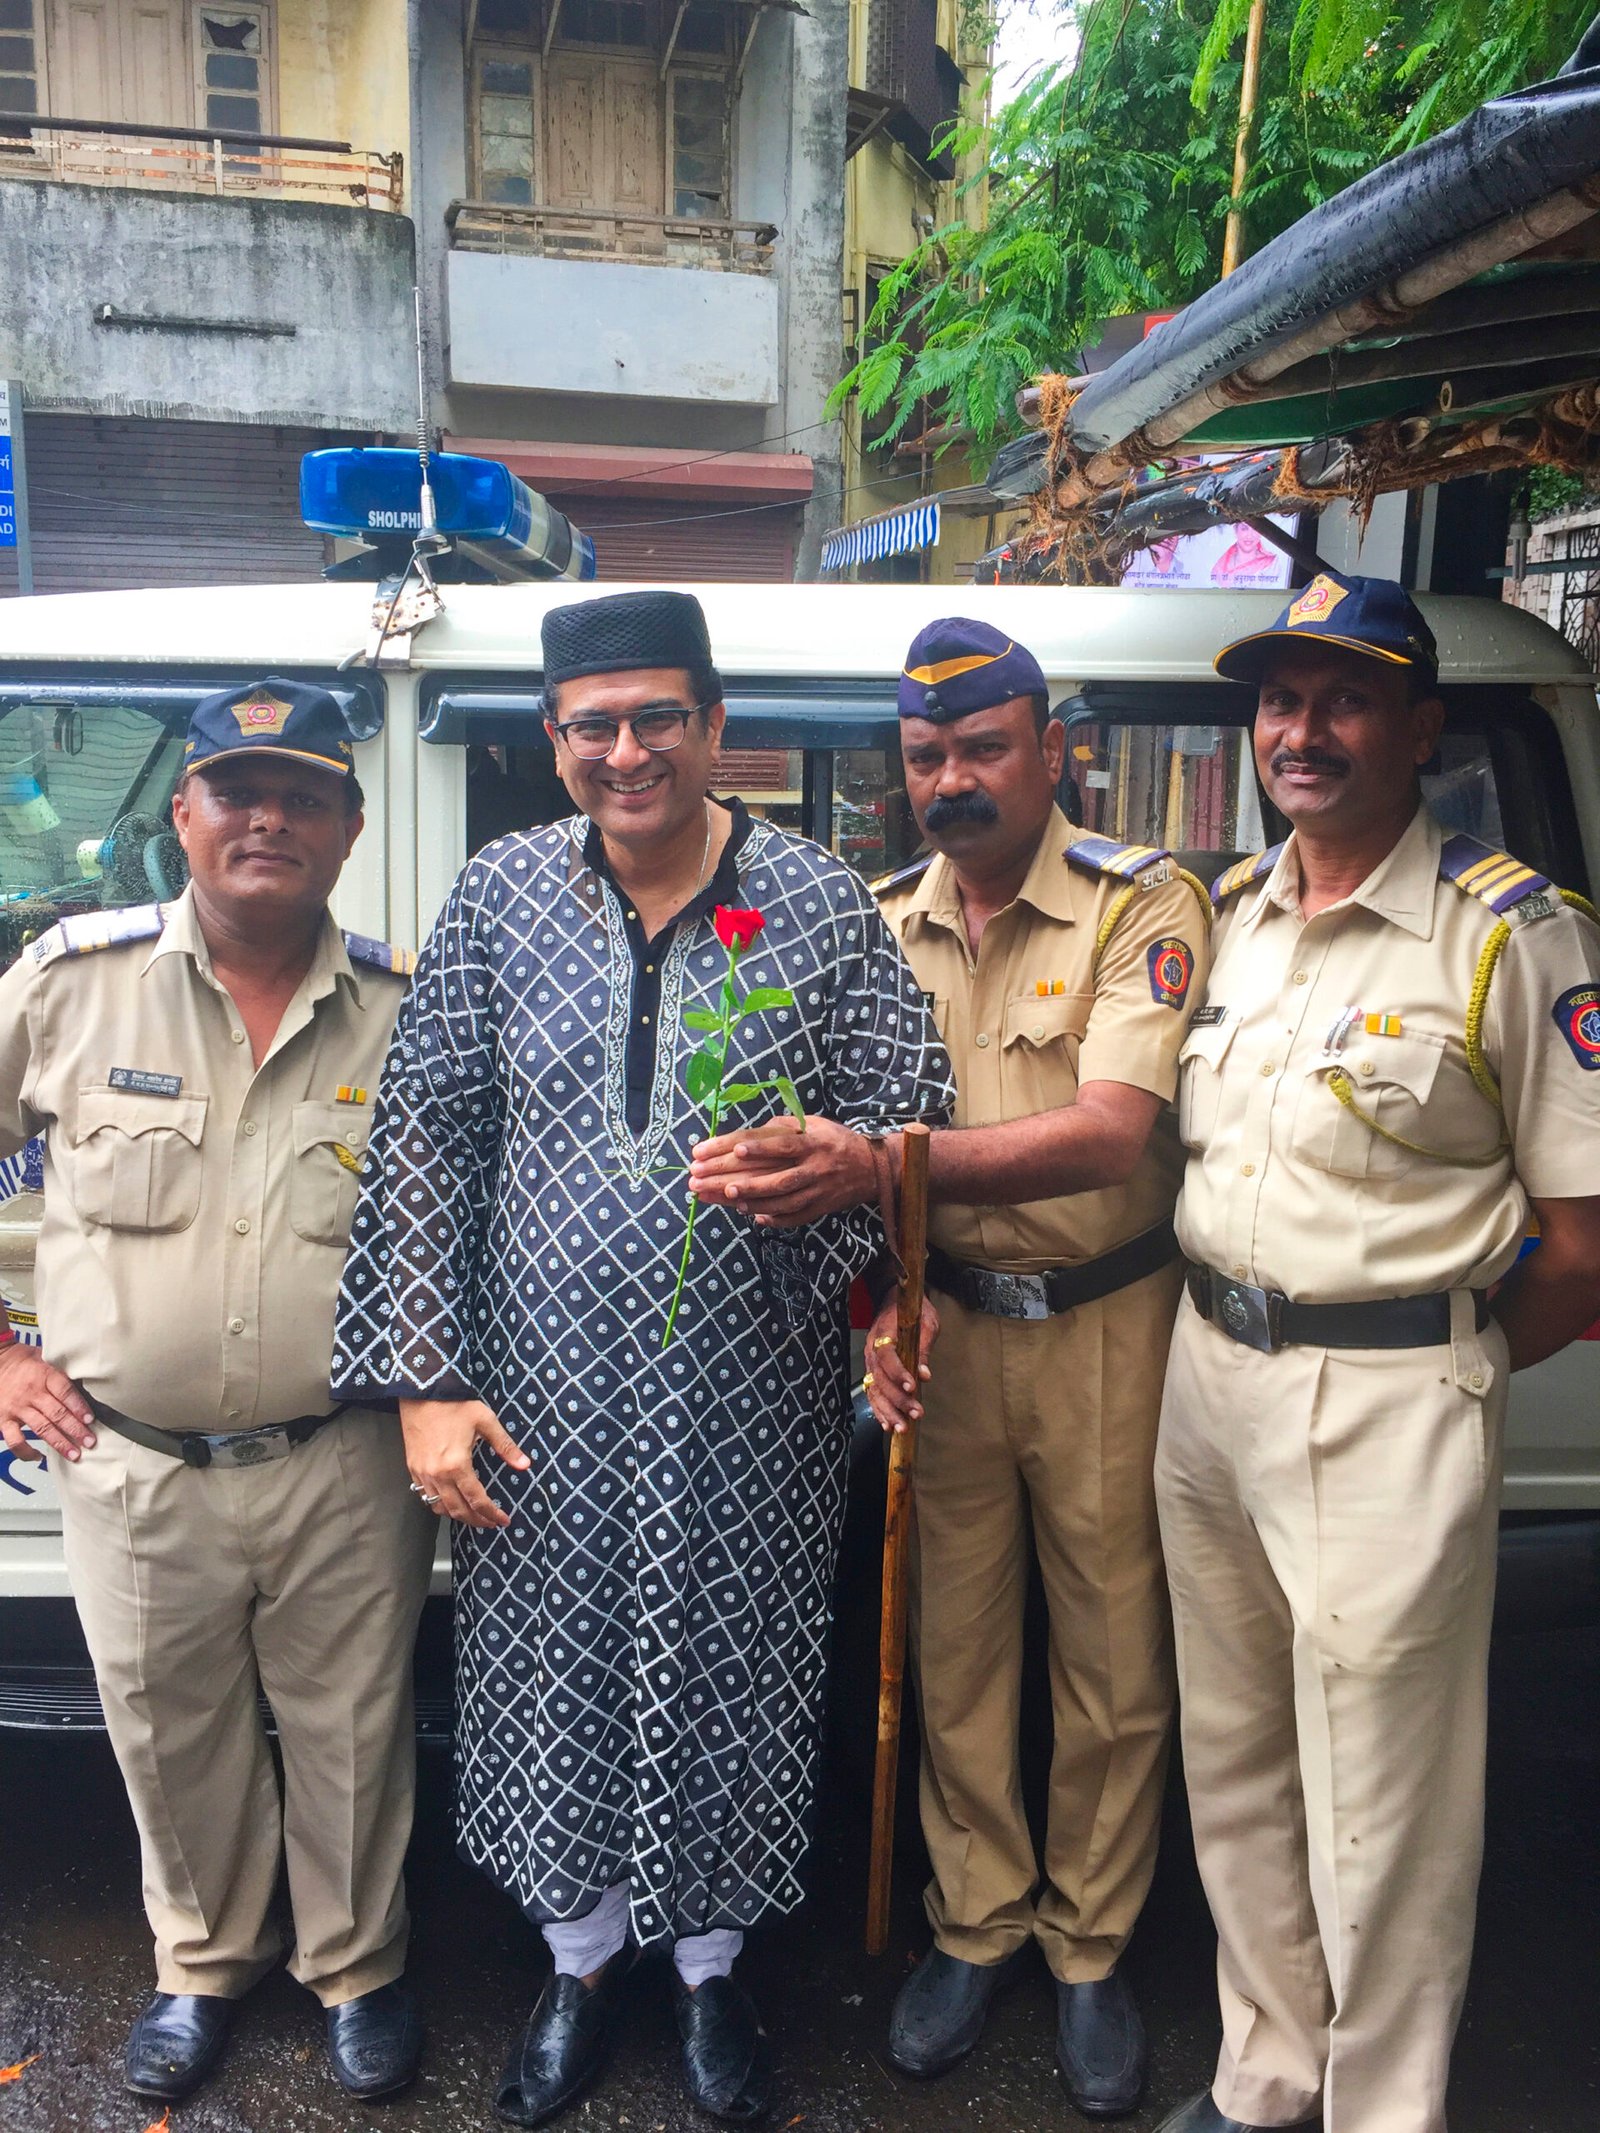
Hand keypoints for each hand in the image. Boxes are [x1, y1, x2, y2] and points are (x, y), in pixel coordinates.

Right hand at [0, 1343, 95, 1463]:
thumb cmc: (26, 1362)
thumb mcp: (47, 1358)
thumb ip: (64, 1372)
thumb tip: (90, 1383)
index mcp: (44, 1375)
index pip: (64, 1391)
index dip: (79, 1406)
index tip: (91, 1419)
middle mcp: (31, 1392)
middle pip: (56, 1413)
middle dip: (75, 1429)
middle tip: (90, 1442)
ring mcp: (17, 1408)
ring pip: (41, 1428)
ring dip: (59, 1443)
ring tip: (74, 1454)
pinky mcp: (4, 1420)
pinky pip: (14, 1439)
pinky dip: (25, 1451)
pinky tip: (39, 1457)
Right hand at [399, 1397, 529, 1529]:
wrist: (421, 1392)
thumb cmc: (454, 1405)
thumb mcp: (485, 1421)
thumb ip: (505, 1446)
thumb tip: (525, 1465)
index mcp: (457, 1465)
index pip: (477, 1500)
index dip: (492, 1514)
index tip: (504, 1521)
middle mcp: (437, 1475)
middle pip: (458, 1510)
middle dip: (477, 1521)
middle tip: (491, 1523)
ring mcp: (422, 1474)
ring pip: (440, 1507)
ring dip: (458, 1515)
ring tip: (474, 1515)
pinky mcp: (412, 1468)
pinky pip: (425, 1496)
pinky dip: (440, 1504)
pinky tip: (451, 1501)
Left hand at [688, 1114, 877, 1226]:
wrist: (873, 1169)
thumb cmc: (835, 1141)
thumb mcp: (815, 1124)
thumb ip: (783, 1127)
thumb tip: (750, 1133)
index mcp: (813, 1143)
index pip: (782, 1145)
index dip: (759, 1147)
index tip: (733, 1148)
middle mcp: (815, 1168)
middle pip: (773, 1177)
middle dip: (737, 1179)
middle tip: (704, 1179)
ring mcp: (817, 1192)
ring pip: (781, 1201)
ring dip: (751, 1200)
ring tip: (723, 1196)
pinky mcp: (819, 1209)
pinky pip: (793, 1217)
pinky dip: (772, 1218)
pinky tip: (749, 1215)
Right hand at [862, 1295, 938, 1434]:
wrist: (894, 1299)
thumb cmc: (913, 1310)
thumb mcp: (926, 1323)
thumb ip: (924, 1348)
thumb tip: (925, 1375)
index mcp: (883, 1333)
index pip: (887, 1356)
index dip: (898, 1373)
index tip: (913, 1386)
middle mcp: (872, 1350)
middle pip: (880, 1379)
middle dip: (898, 1399)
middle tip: (916, 1414)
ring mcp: (870, 1362)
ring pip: (874, 1390)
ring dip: (888, 1411)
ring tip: (903, 1428)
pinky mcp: (872, 1371)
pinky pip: (872, 1393)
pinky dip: (879, 1410)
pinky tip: (888, 1425)